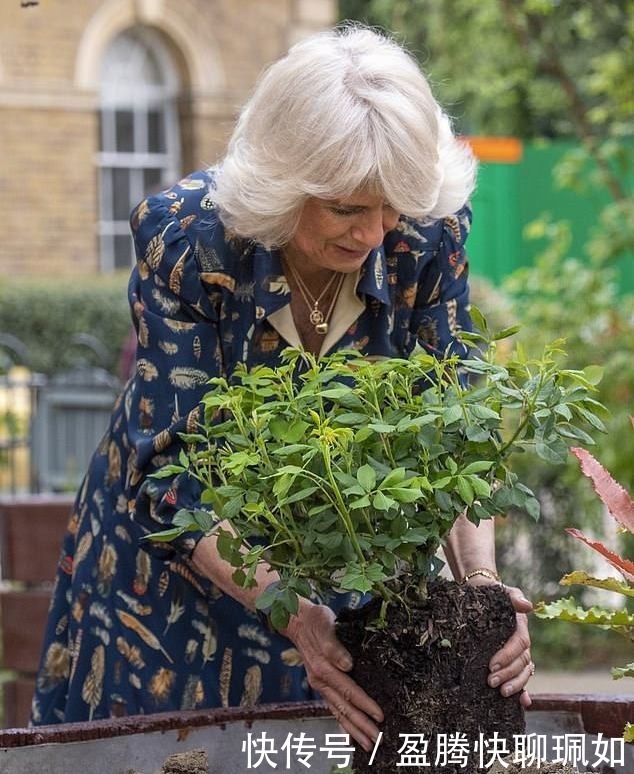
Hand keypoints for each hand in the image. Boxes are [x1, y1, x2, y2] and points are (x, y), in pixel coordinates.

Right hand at [284, 600, 383, 751]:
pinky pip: (333, 707)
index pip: (348, 690)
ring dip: (353, 729)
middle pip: (344, 707)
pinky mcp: (322, 684)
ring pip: (338, 711)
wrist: (298, 620)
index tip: (379, 715)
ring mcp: (320, 684)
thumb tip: (348, 664)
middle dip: (361, 725)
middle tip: (378, 741)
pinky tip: (349, 736)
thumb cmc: (314, 620)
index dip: (364, 704)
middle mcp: (320, 680)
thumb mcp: (324, 624)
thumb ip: (334, 646)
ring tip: (368, 745)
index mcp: (323, 667)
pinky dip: (341, 722)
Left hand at [487, 585, 533, 708]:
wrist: (480, 593)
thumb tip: (527, 606)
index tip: (491, 665)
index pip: (519, 644)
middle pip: (521, 661)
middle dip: (508, 673)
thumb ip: (513, 596)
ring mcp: (516, 652)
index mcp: (520, 627)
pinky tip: (523, 703)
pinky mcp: (508, 659)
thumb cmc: (490, 592)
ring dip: (515, 684)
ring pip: (523, 671)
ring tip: (501, 693)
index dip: (507, 655)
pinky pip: (520, 676)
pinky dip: (524, 690)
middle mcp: (521, 642)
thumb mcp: (501, 591)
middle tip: (490, 682)